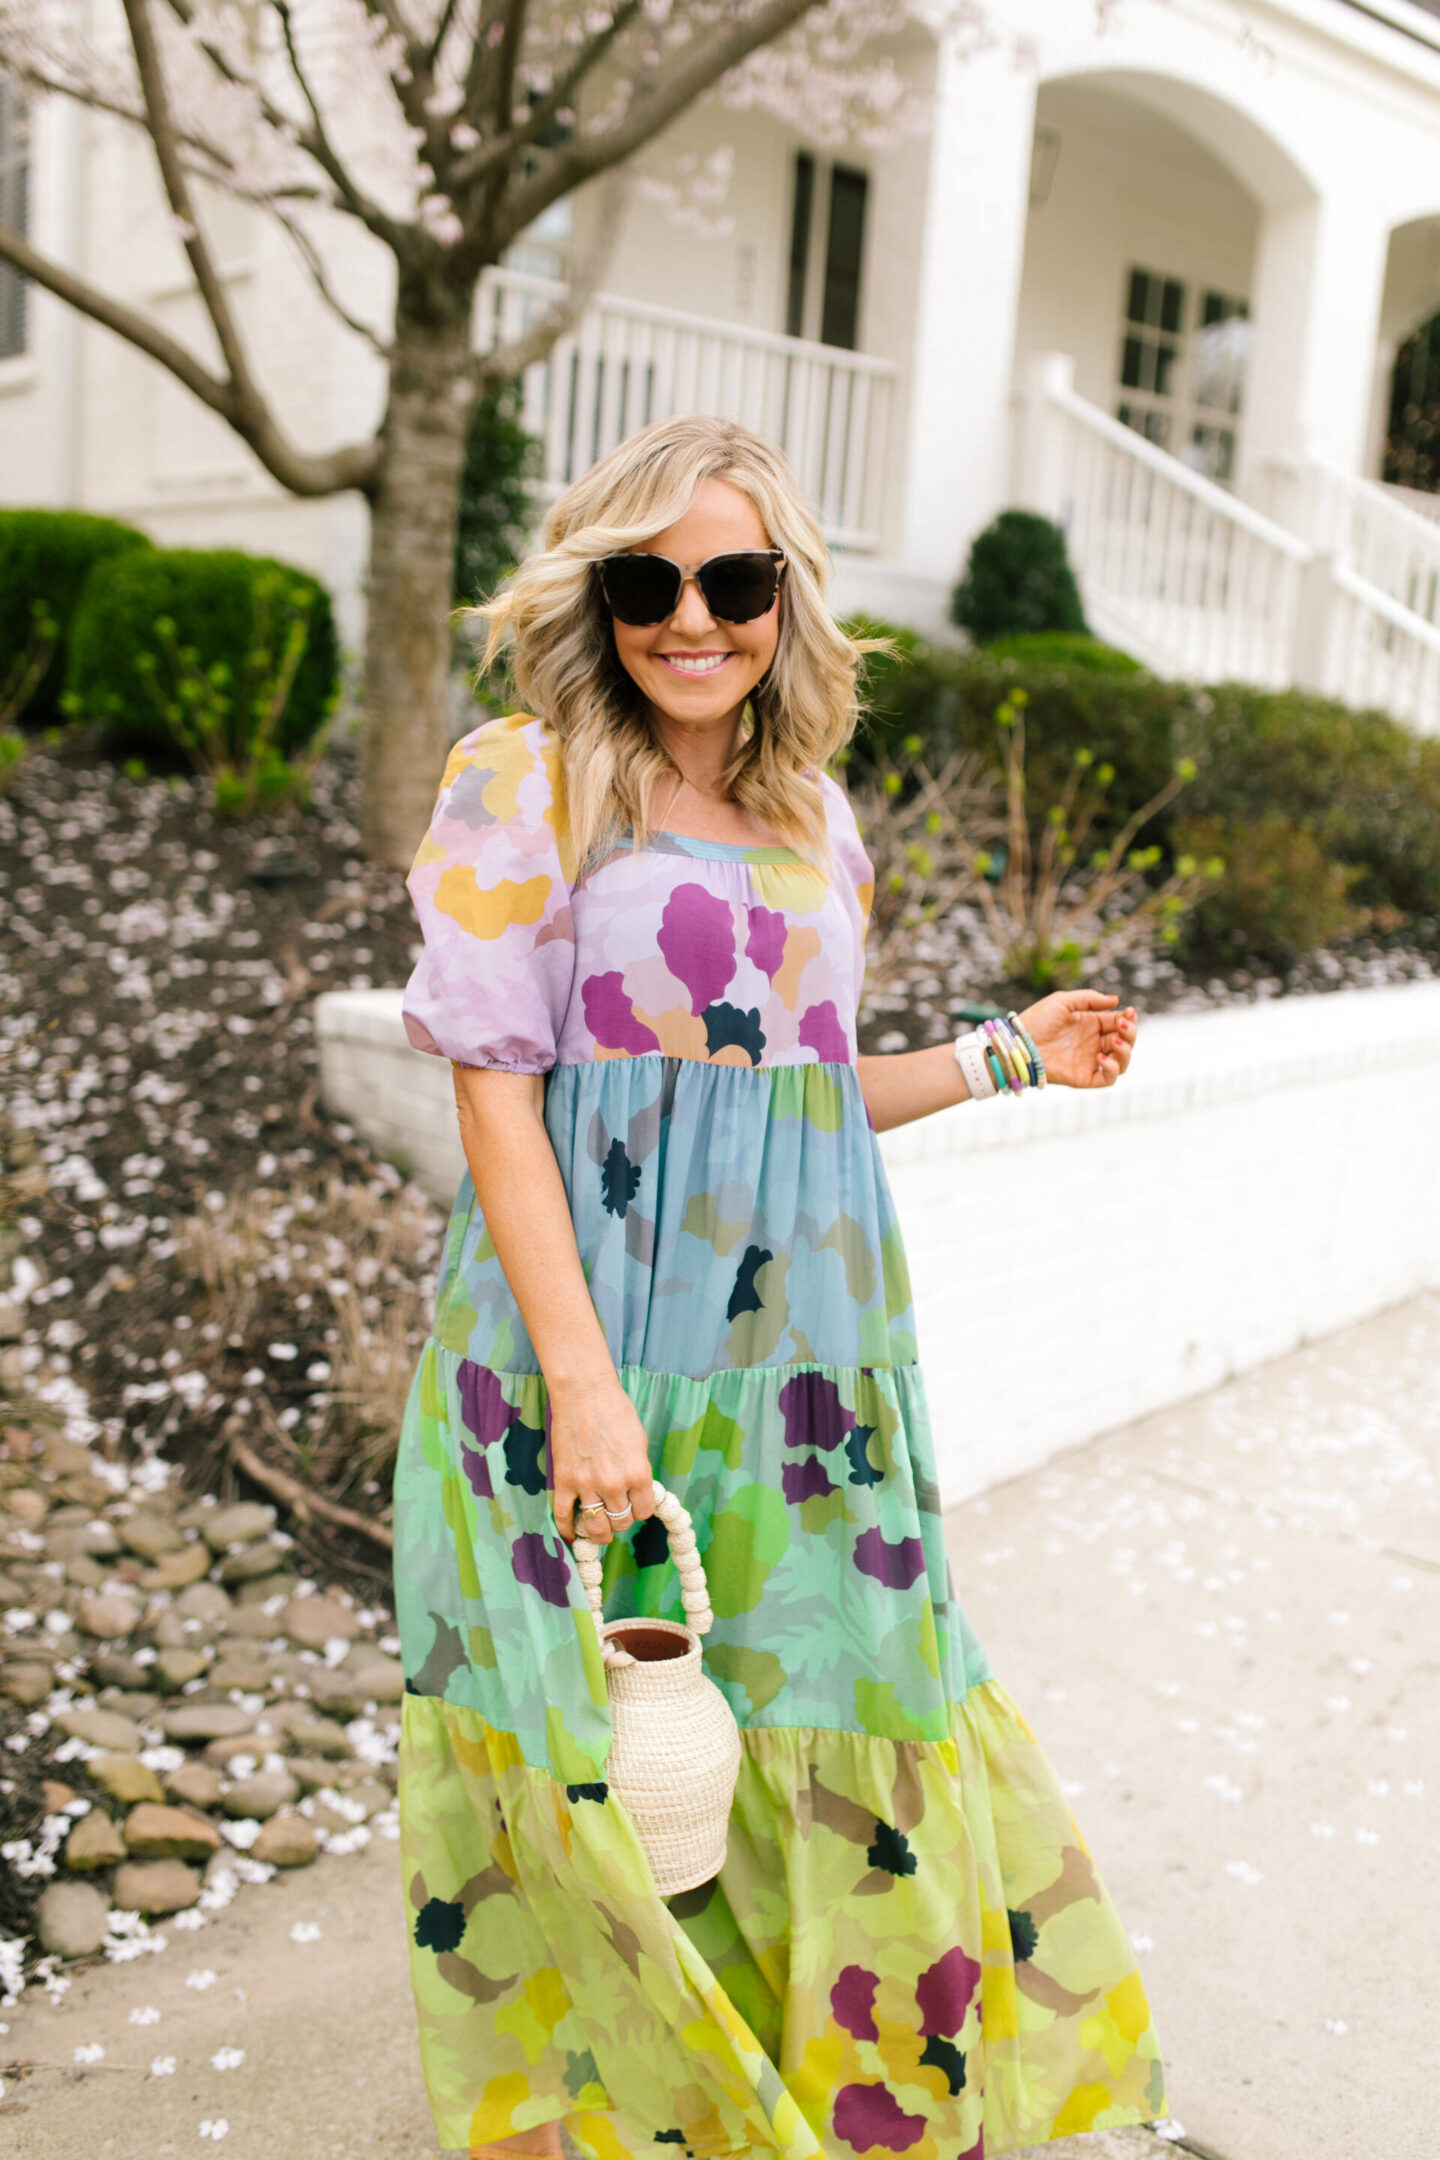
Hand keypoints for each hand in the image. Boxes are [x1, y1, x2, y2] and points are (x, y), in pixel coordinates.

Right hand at [548, 1372, 656, 1543]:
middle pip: (621, 1521)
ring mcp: (586, 1484)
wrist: (584, 1393)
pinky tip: (573, 1533)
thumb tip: (635, 1492)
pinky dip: (568, 1529)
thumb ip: (638, 1471)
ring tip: (600, 1530)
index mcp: (638, 1473)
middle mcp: (614, 1484)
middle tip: (617, 1510)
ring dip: (600, 1532)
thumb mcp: (639, 1442)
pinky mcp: (564, 1481)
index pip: (643, 1511)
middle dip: (621, 1519)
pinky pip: (564, 1516)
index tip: (635, 1505)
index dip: (640, 1509)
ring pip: (597, 1526)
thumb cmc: (616, 1411)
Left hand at [1015, 990, 1136, 1088]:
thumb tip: (1117, 1001)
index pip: (1119, 1023)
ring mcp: (1090, 1061)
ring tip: (1115, 1040)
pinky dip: (1112, 1069)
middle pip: (1125, 1042)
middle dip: (1130, 1033)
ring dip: (1125, 1051)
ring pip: (1122, 1062)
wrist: (1019, 1043)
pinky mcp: (1083, 1078)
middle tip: (1123, 1025)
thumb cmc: (1036, 1020)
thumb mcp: (1063, 1001)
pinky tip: (1101, 1056)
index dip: (1128, 1019)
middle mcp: (1093, 1043)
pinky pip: (1107, 1079)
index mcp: (1091, 1025)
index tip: (1129, 1012)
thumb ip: (1090, 999)